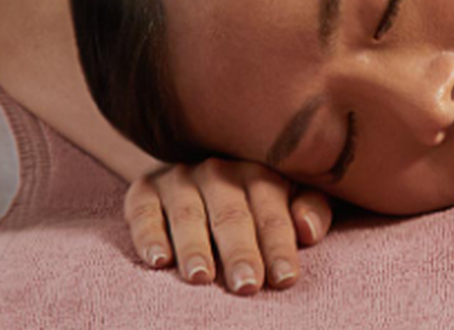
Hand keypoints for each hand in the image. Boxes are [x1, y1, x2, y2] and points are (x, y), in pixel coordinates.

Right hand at [123, 156, 333, 293]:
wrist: (199, 169)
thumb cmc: (256, 197)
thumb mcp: (291, 196)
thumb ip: (310, 209)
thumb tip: (309, 230)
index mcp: (259, 169)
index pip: (272, 208)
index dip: (279, 244)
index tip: (285, 278)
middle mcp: (219, 170)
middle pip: (231, 213)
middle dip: (240, 250)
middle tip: (246, 284)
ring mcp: (179, 177)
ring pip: (188, 212)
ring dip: (195, 245)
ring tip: (202, 277)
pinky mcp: (145, 189)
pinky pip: (144, 211)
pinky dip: (149, 235)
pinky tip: (158, 260)